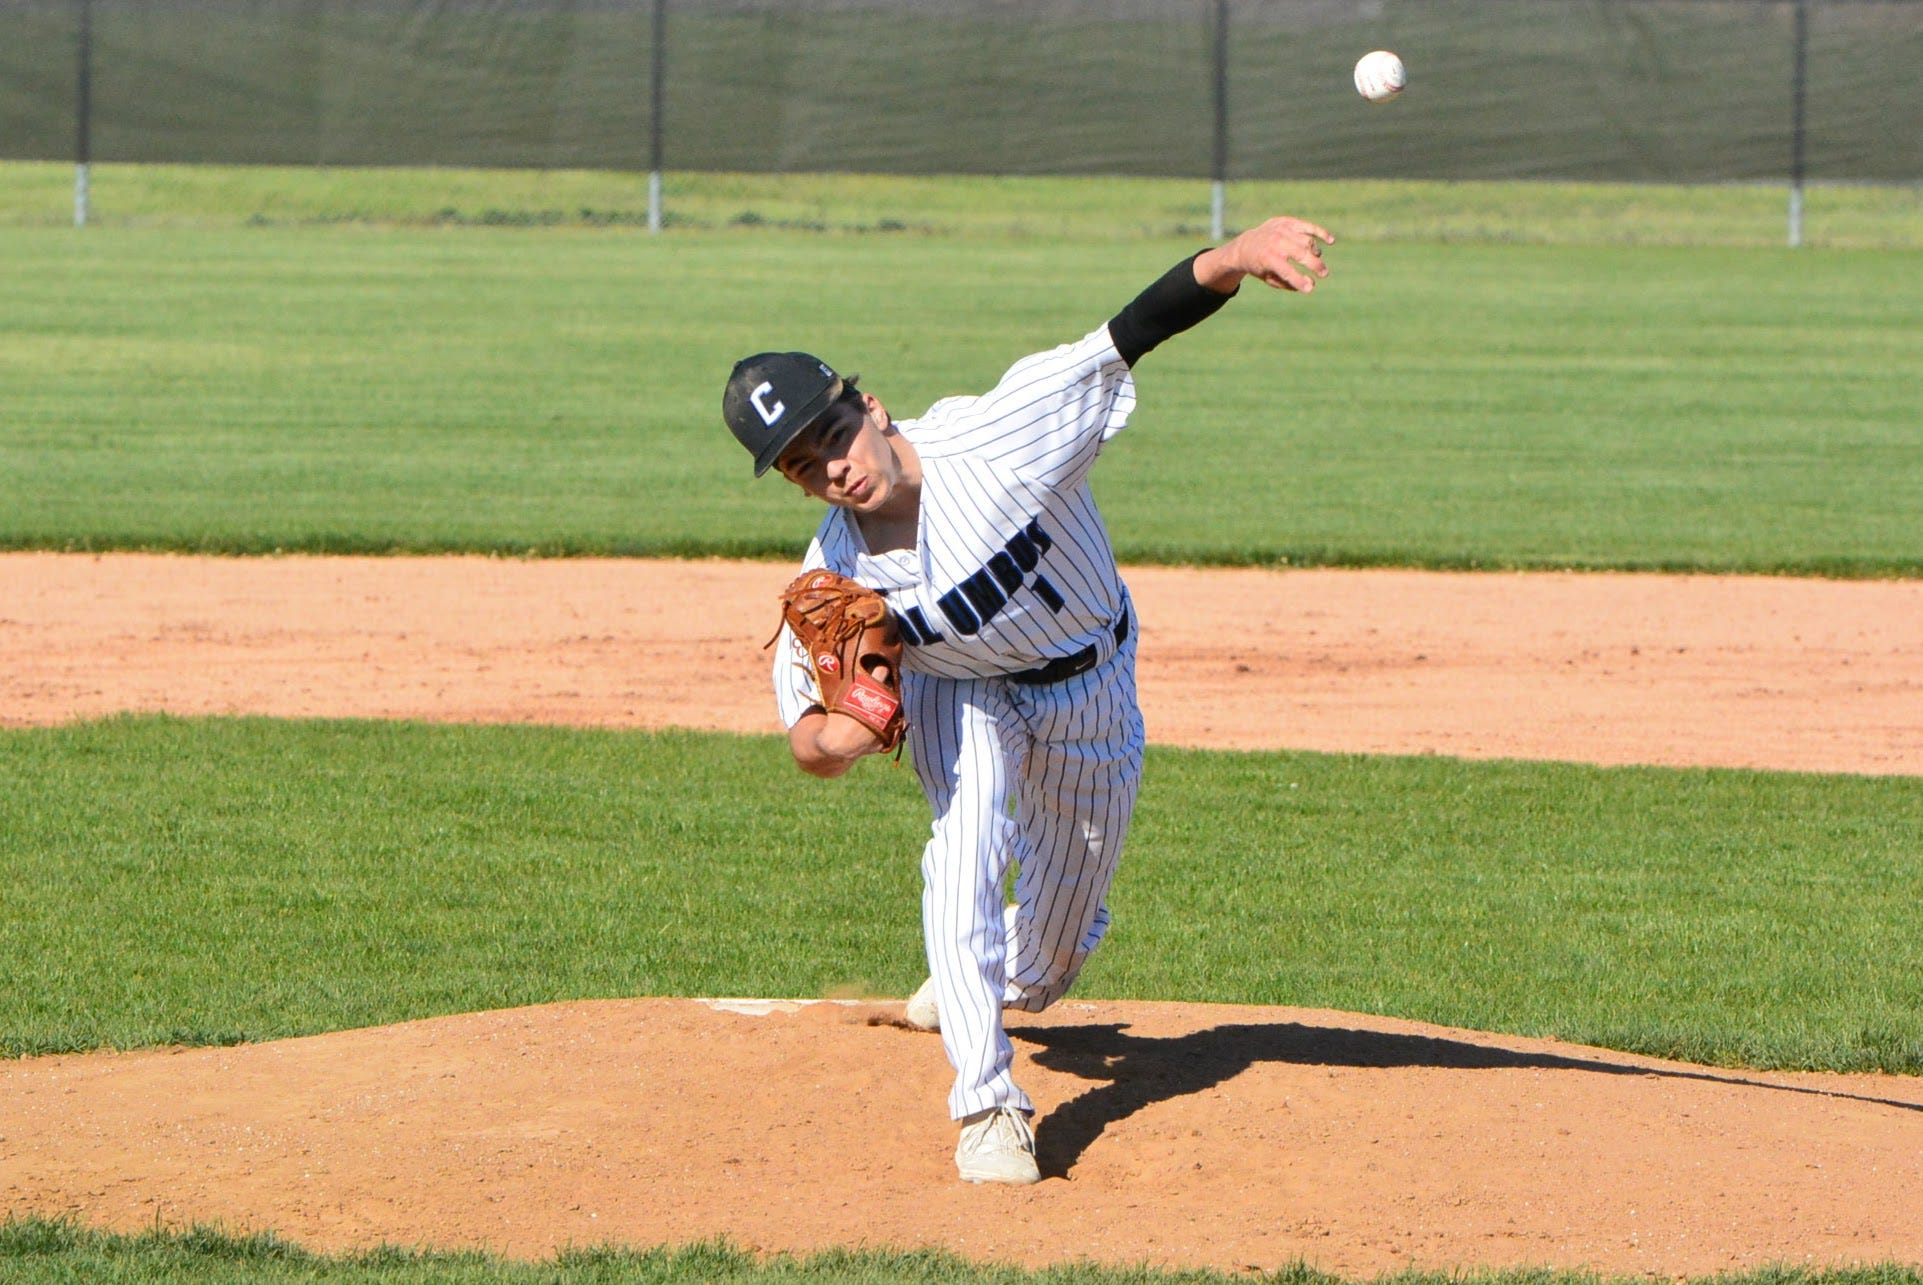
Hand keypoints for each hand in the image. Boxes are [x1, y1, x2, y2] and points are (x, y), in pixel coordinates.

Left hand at [1195, 216, 1334, 293]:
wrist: (1246, 245)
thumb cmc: (1261, 267)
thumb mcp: (1269, 279)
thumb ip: (1289, 284)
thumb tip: (1311, 284)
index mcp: (1267, 259)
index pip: (1287, 271)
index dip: (1299, 281)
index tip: (1310, 289)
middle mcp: (1275, 242)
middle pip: (1302, 254)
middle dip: (1316, 265)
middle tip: (1324, 274)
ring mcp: (1282, 230)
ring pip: (1307, 241)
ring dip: (1315, 252)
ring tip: (1315, 258)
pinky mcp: (1287, 222)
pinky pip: (1308, 226)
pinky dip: (1321, 233)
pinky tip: (1331, 241)